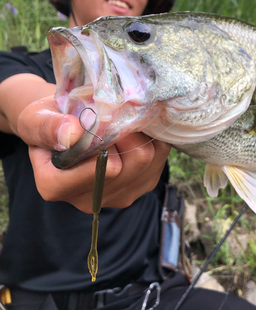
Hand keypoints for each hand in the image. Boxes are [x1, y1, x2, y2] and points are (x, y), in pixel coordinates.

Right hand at [17, 95, 170, 212]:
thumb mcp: (37, 117)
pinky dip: (152, 139)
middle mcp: (89, 200)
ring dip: (141, 134)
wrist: (67, 126)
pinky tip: (134, 132)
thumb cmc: (51, 120)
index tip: (101, 116)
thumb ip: (48, 126)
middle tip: (116, 114)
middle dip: (128, 132)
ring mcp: (119, 196)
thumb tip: (72, 133)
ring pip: (149, 160)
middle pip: (132, 163)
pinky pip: (160, 158)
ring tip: (123, 122)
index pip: (104, 167)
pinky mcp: (141, 186)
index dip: (110, 137)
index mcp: (56, 187)